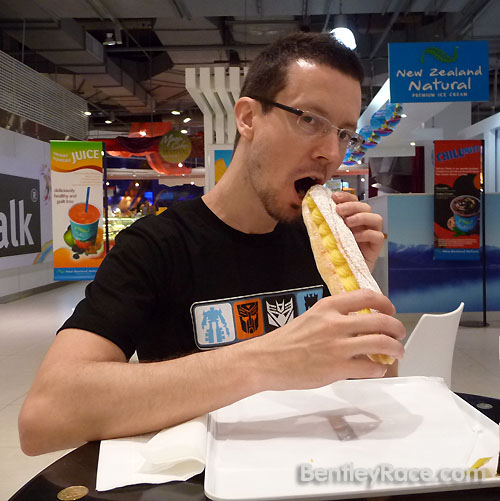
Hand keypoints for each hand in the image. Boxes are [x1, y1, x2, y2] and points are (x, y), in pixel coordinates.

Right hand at [253, 289, 404, 390]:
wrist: (266, 360)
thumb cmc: (286, 340)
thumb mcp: (311, 317)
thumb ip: (334, 317)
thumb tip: (361, 325)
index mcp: (328, 306)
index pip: (366, 296)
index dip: (385, 303)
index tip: (390, 310)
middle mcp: (335, 323)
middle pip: (381, 321)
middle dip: (397, 329)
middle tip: (399, 335)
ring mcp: (337, 346)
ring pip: (382, 344)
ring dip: (395, 349)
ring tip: (397, 352)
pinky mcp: (337, 368)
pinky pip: (370, 367)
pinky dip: (380, 369)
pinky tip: (377, 369)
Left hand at [332, 191, 383, 271]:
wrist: (343, 274)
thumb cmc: (336, 254)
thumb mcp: (328, 236)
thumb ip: (326, 224)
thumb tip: (314, 211)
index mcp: (353, 218)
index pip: (354, 201)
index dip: (346, 196)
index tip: (334, 197)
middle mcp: (364, 224)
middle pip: (366, 207)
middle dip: (352, 205)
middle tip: (339, 210)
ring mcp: (372, 234)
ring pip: (376, 218)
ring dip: (361, 217)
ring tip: (348, 222)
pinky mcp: (376, 247)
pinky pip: (378, 236)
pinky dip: (367, 234)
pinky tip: (355, 237)